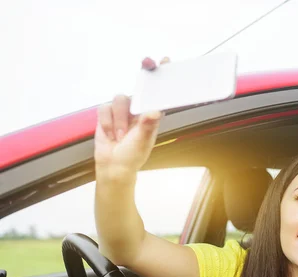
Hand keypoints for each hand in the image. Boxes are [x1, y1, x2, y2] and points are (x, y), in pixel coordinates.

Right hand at [94, 57, 169, 177]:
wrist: (113, 166)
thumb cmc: (132, 155)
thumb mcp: (142, 142)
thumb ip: (147, 126)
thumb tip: (154, 112)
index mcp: (152, 115)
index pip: (158, 93)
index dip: (161, 76)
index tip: (165, 61)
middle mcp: (138, 110)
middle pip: (139, 87)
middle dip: (142, 75)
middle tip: (146, 62)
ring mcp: (123, 111)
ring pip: (120, 99)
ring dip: (119, 120)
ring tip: (121, 136)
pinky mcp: (107, 114)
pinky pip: (104, 108)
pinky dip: (107, 123)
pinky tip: (111, 134)